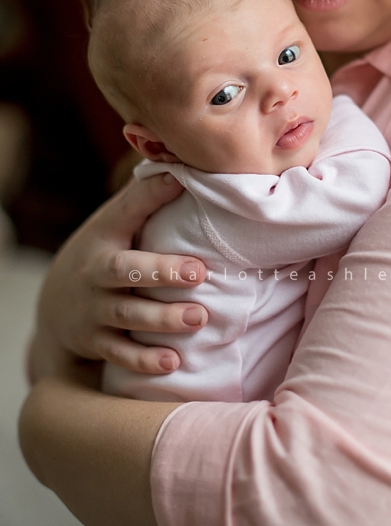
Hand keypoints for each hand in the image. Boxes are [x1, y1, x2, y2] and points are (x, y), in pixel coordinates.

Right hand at [29, 173, 207, 382]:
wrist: (56, 307)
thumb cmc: (104, 254)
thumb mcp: (114, 224)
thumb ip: (144, 199)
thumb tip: (182, 163)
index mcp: (105, 237)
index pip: (126, 210)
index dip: (150, 195)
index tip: (180, 181)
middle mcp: (96, 273)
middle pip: (126, 271)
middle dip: (162, 271)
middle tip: (200, 272)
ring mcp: (94, 310)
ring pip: (128, 315)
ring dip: (164, 318)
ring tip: (198, 318)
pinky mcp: (96, 342)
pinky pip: (121, 354)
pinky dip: (145, 360)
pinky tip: (172, 362)